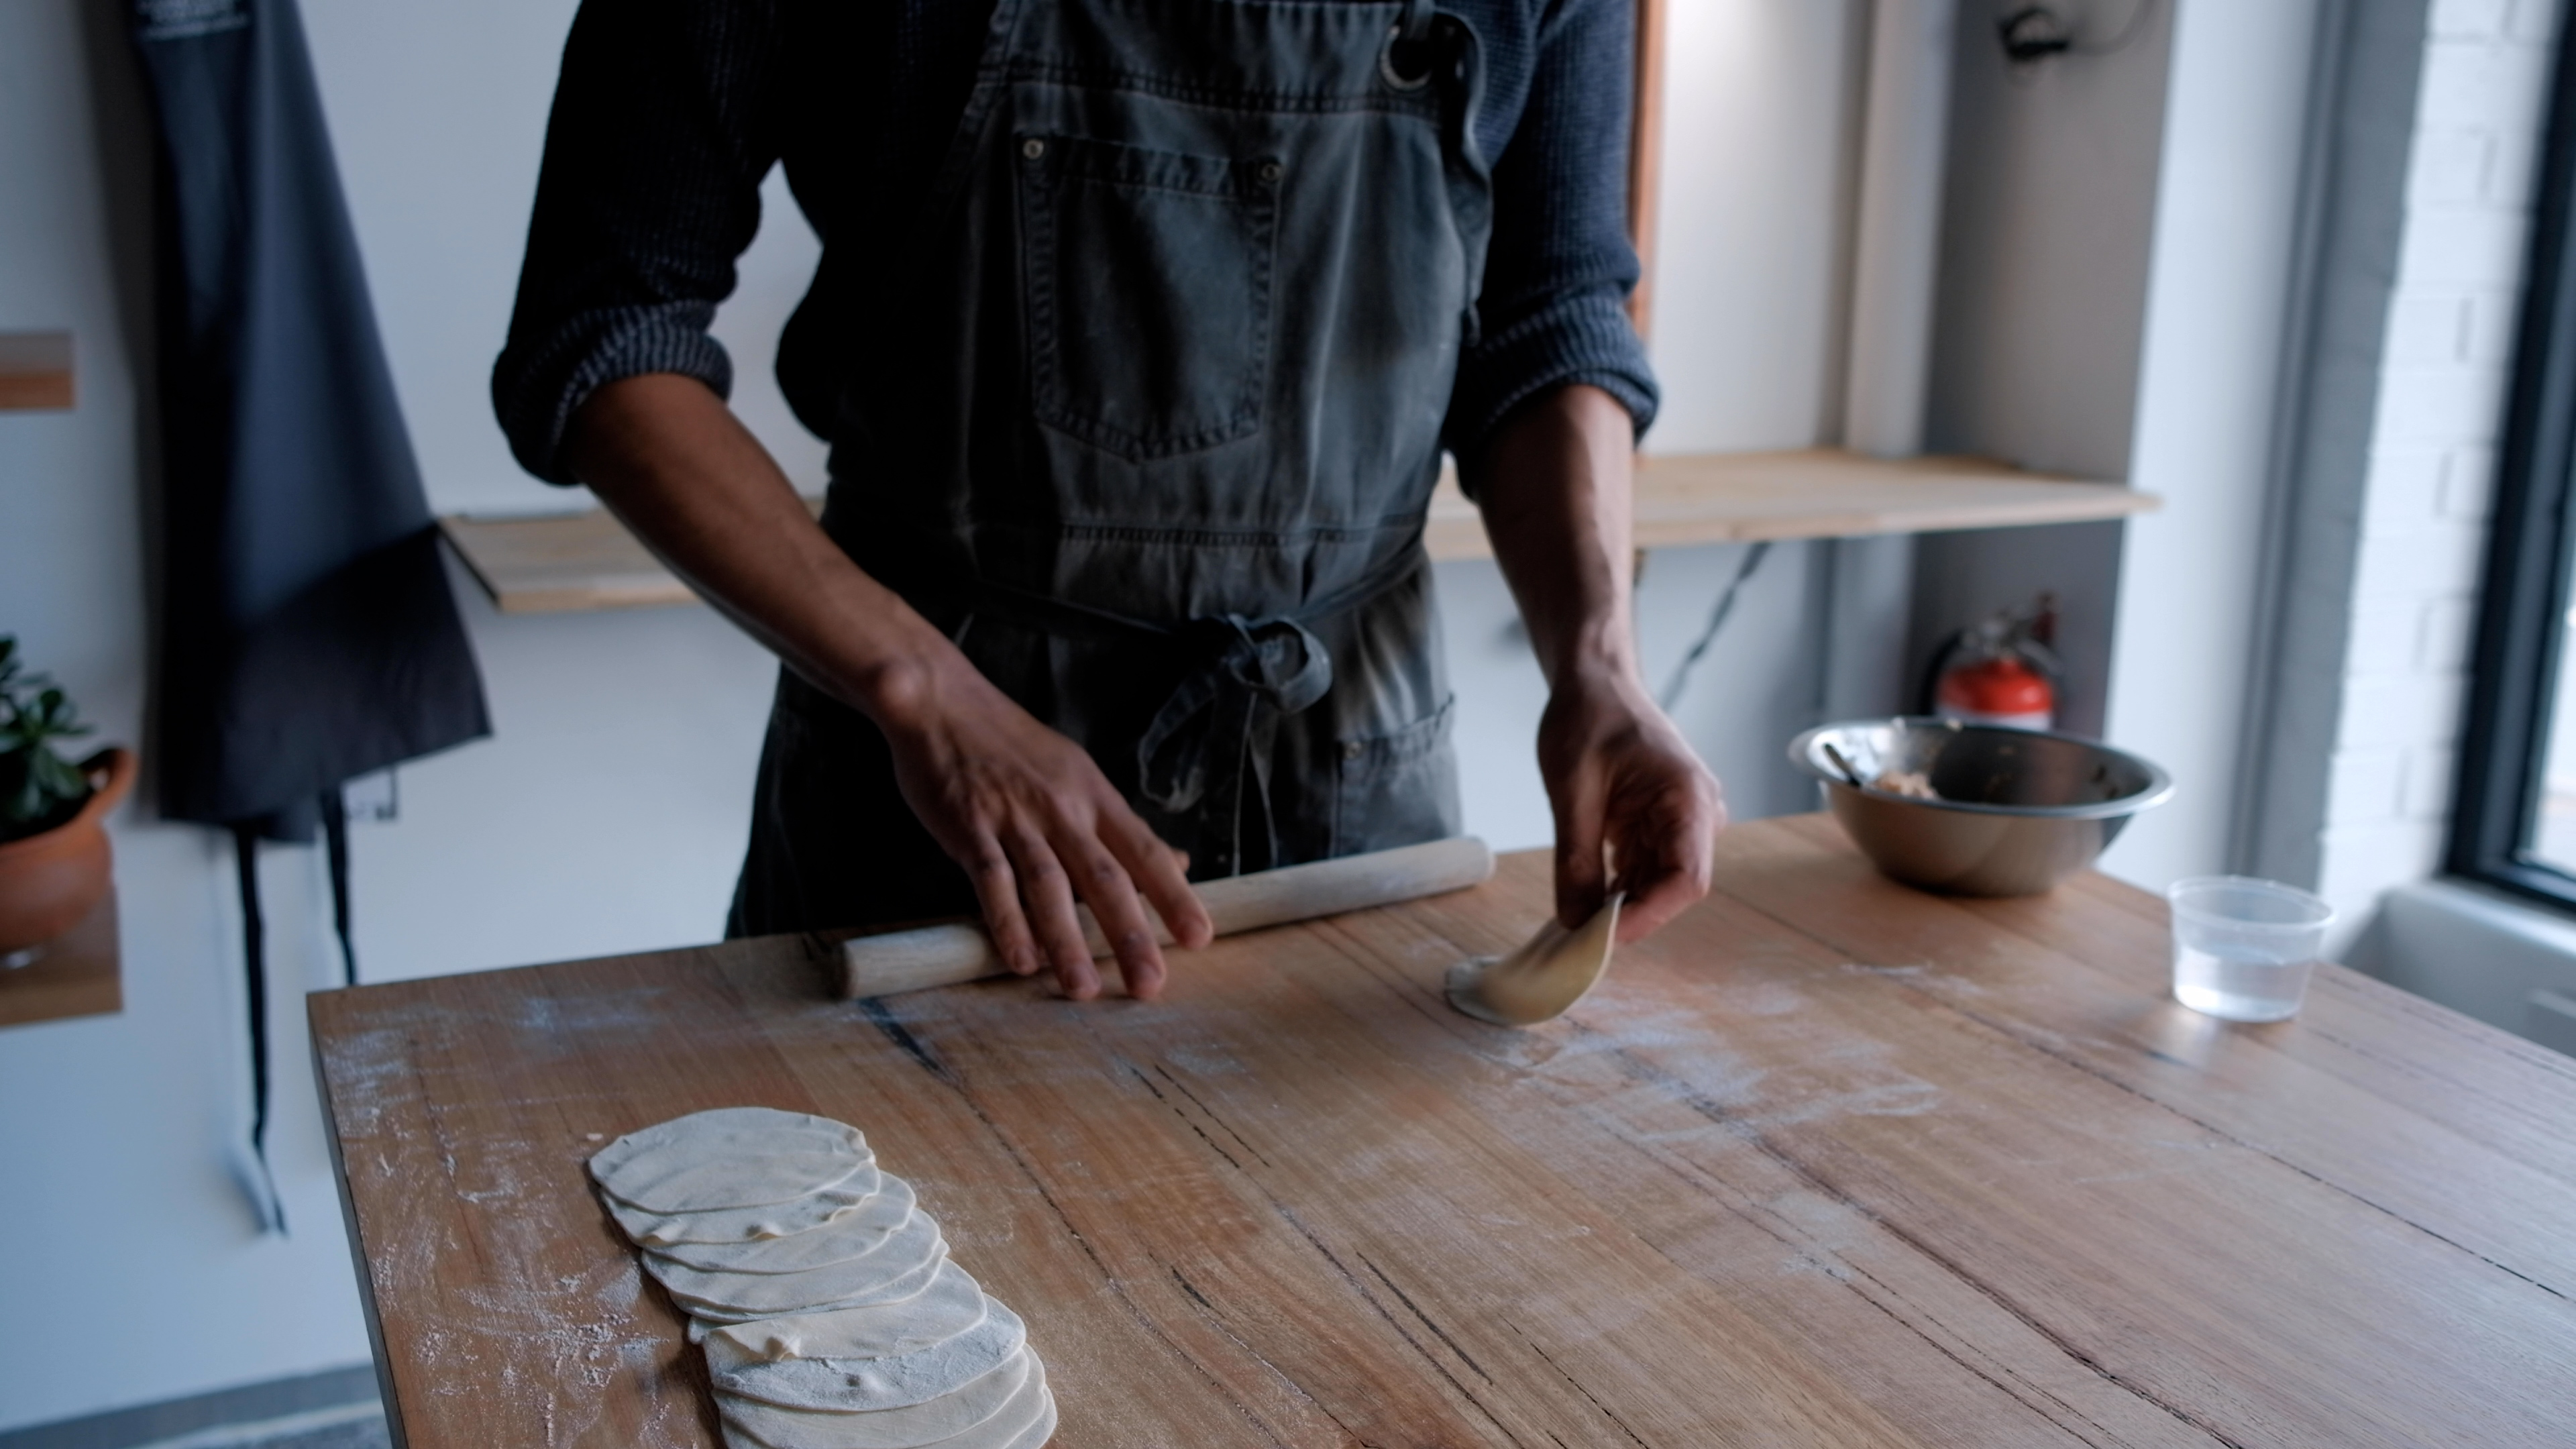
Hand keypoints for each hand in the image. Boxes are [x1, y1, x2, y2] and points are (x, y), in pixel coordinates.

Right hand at [875, 653, 1212, 1000]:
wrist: (943, 703)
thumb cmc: (1013, 746)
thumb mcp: (1078, 776)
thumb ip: (1121, 827)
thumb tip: (1178, 862)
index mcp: (1094, 795)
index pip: (1144, 851)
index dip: (1173, 895)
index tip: (1198, 939)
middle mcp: (1062, 808)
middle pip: (1104, 877)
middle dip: (1129, 933)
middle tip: (1149, 984)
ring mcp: (1015, 817)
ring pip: (1049, 884)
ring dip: (1066, 940)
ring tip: (1083, 988)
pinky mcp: (969, 826)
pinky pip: (991, 878)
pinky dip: (1006, 919)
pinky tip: (1021, 958)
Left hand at [1536, 668, 1724, 942]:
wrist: (1596, 683)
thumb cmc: (1589, 718)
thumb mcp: (1572, 790)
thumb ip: (1576, 859)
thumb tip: (1575, 921)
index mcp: (1688, 799)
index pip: (1686, 881)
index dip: (1645, 917)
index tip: (1598, 937)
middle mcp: (1697, 816)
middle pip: (1672, 890)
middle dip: (1627, 917)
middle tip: (1574, 939)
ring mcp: (1682, 823)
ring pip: (1657, 885)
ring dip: (1618, 906)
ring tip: (1571, 919)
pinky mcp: (1660, 827)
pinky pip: (1644, 870)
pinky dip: (1615, 889)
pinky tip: (1583, 898)